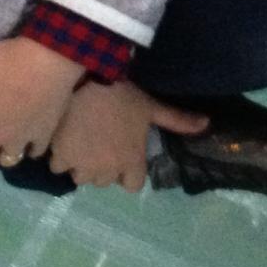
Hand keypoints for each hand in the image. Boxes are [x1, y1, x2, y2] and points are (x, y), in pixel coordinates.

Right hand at [48, 81, 207, 192]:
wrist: (86, 81)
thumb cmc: (123, 94)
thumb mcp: (151, 107)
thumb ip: (177, 120)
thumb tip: (208, 124)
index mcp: (131, 162)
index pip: (133, 186)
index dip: (128, 172)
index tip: (122, 154)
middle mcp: (108, 172)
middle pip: (105, 181)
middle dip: (102, 166)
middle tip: (100, 143)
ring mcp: (82, 167)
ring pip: (81, 177)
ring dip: (80, 163)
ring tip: (80, 141)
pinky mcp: (60, 158)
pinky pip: (58, 167)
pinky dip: (59, 156)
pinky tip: (63, 138)